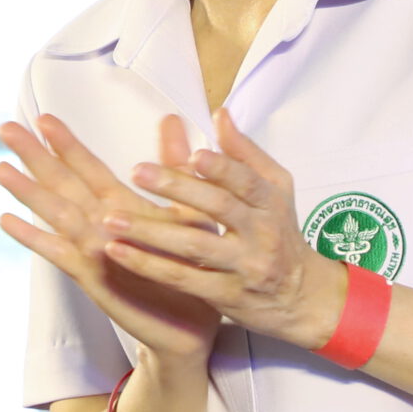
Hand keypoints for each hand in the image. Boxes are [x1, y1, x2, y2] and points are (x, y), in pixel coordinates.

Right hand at [0, 112, 222, 369]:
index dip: (67, 144)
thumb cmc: (191, 269)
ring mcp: (93, 251)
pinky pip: (58, 252)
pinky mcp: (91, 277)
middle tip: (6, 128)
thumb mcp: (190, 212)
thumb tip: (172, 119)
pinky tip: (7, 220)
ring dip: (28, 191)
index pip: (89, 168)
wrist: (193, 327)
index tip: (44, 117)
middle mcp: (102, 225)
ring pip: (55, 213)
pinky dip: (33, 237)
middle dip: (35, 156)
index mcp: (124, 207)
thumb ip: (175, 169)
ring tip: (1, 168)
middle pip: (63, 183)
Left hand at [105, 107, 346, 349]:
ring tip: (111, 218)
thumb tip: (220, 114)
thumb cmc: (279, 233)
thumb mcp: (275, 191)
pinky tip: (118, 251)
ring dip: (150, 231)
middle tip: (138, 172)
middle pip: (219, 208)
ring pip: (195, 246)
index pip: (247, 181)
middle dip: (177, 189)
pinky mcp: (225, 295)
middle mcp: (260, 234)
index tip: (193, 155)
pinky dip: (149, 265)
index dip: (221, 168)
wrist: (301, 296)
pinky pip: (183, 278)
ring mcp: (243, 267)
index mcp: (270, 202)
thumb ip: (245, 154)